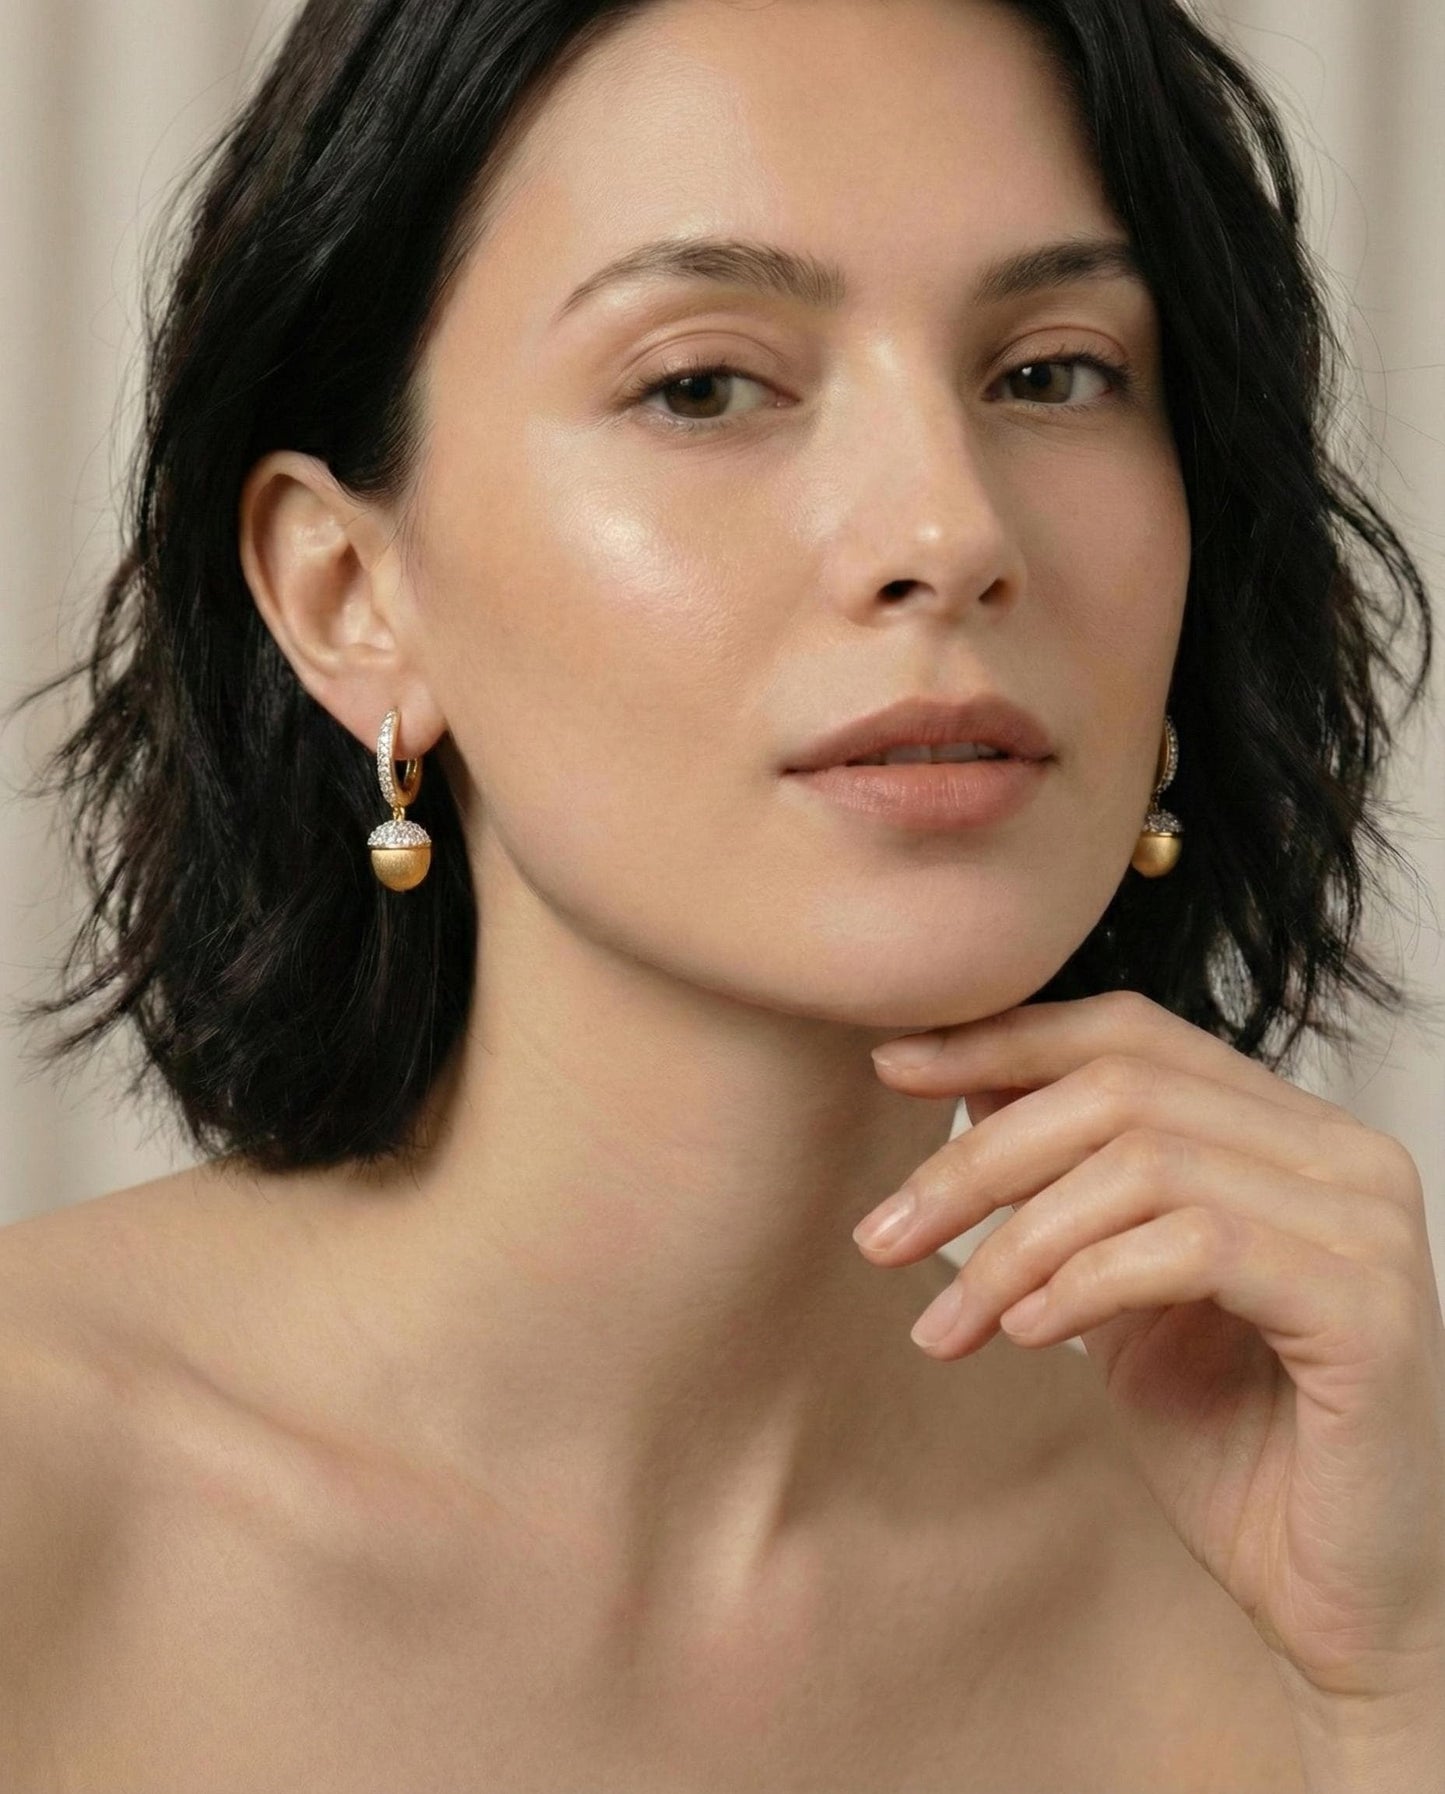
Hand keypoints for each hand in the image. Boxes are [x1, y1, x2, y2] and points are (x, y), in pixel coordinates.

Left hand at [854, 991, 1444, 1715]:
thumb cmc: (1231, 1442)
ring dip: (1015, 1241)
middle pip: (1121, 1089)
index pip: (1131, 1032)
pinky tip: (1025, 1334)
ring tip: (948, 1320)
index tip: (893, 1069)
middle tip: (885, 1235)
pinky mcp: (1369, 1304)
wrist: (1334, 1596)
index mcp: (1288, 1131)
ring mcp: (1366, 1222)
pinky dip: (1084, 1281)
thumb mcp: (1118, 1289)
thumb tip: (965, 1084)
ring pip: (1145, 1163)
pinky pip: (1193, 1246)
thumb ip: (1067, 1189)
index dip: (1004, 1041)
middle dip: (979, 1160)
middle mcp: (1342, 1154)